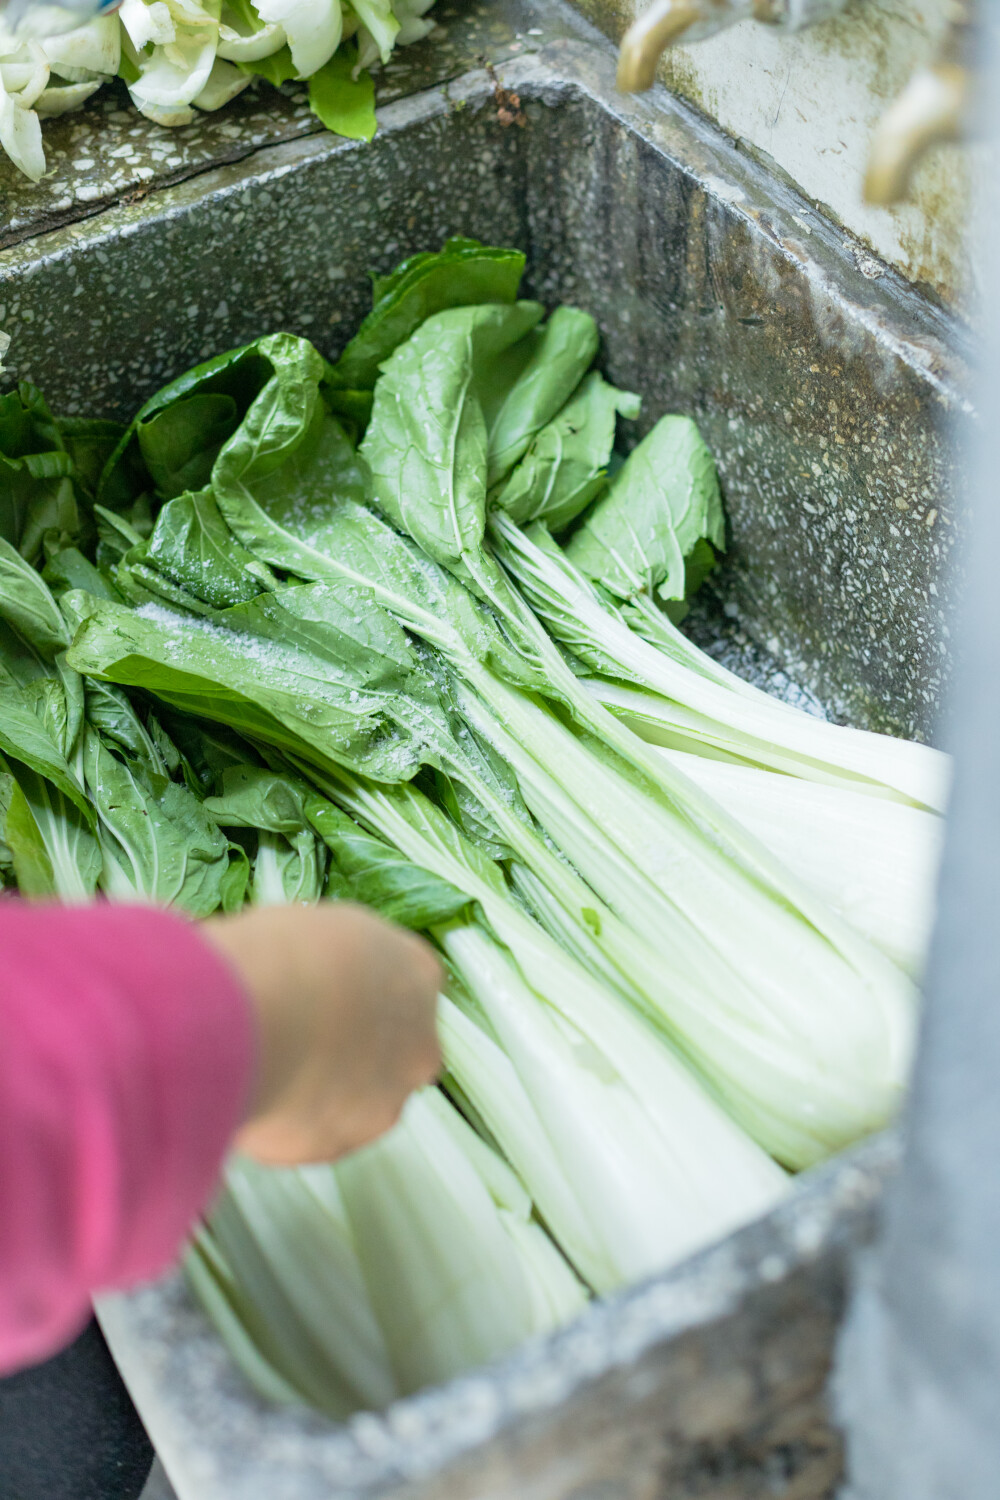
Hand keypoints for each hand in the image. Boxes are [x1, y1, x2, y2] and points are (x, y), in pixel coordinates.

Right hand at [201, 903, 441, 1165]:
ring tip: (265, 1066)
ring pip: (356, 1100)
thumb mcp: (322, 928)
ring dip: (321, 1090)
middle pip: (393, 1051)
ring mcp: (385, 1100)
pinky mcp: (340, 1144)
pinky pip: (313, 1133)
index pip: (405, 986)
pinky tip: (253, 1095)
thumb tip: (320, 972)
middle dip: (352, 1049)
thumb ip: (341, 960)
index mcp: (417, 975)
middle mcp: (418, 1043)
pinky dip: (286, 1121)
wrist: (251, 1019)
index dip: (361, 993)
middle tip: (298, 1036)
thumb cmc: (281, 957)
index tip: (326, 994)